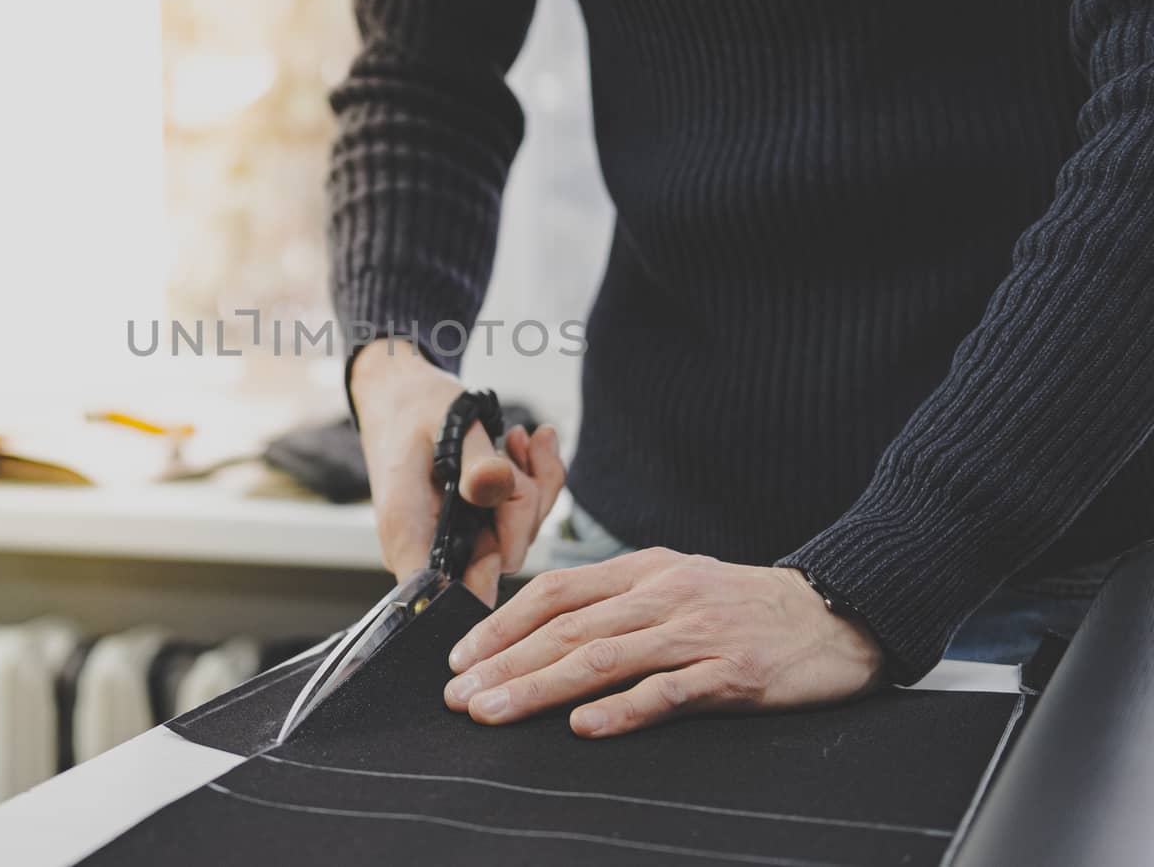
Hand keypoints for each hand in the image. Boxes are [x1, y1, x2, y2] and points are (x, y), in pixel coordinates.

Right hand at [350, 337, 564, 604]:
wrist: (398, 391)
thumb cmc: (412, 405)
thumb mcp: (446, 422)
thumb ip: (475, 462)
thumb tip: (497, 488)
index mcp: (409, 534)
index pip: (454, 593)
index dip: (491, 569)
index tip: (502, 509)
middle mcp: (430, 547)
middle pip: (501, 558)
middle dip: (523, 505)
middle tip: (513, 452)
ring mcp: (454, 537)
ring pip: (517, 536)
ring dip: (531, 486)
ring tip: (519, 440)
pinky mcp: (472, 524)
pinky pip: (517, 518)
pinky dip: (530, 480)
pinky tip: (523, 445)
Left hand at [442, 548, 885, 736]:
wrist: (839, 614)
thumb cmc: (746, 606)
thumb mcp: (677, 583)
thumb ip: (618, 602)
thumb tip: (544, 631)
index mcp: (643, 570)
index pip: (555, 592)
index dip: (502, 624)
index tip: (461, 659)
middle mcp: (662, 594)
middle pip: (567, 629)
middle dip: (504, 664)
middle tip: (459, 698)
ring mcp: (696, 632)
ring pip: (603, 659)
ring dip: (540, 688)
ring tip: (495, 713)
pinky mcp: (733, 672)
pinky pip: (668, 692)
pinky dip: (622, 710)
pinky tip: (583, 727)